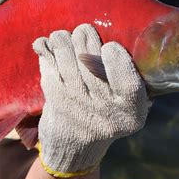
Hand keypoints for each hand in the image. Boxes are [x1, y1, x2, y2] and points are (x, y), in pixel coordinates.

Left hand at [33, 24, 150, 177]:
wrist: (74, 147)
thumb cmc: (106, 116)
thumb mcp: (130, 109)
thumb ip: (134, 83)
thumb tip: (132, 44)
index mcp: (130, 112)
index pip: (126, 80)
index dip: (115, 57)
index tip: (109, 46)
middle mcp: (104, 111)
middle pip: (93, 65)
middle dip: (86, 40)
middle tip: (84, 31)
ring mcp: (78, 106)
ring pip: (68, 61)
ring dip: (64, 41)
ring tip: (64, 37)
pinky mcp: (55, 100)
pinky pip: (50, 67)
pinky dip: (46, 50)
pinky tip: (44, 44)